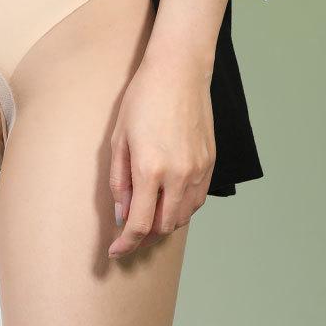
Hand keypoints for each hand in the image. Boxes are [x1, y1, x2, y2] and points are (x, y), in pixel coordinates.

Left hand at [107, 48, 215, 257]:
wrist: (179, 73)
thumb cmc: (142, 100)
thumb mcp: (118, 140)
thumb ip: (120, 181)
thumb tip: (121, 214)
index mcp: (150, 169)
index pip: (139, 224)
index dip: (126, 244)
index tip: (116, 252)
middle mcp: (178, 175)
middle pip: (164, 227)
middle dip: (144, 239)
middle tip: (128, 237)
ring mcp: (198, 170)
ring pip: (183, 217)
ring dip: (163, 225)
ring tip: (146, 219)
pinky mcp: (210, 163)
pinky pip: (197, 200)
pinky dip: (181, 209)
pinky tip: (167, 202)